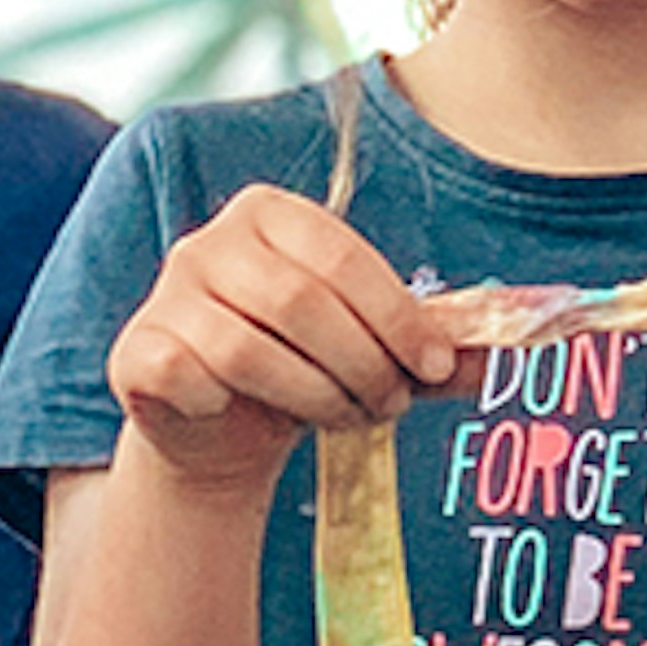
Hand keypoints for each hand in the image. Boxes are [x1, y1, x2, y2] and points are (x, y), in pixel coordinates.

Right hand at [107, 185, 454, 497]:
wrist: (219, 432)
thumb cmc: (302, 370)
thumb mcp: (370, 349)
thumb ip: (430, 344)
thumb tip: (510, 352)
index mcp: (270, 213)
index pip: (341, 256)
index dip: (396, 317)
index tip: (434, 367)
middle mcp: (209, 241)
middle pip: (299, 303)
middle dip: (360, 362)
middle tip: (389, 403)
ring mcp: (166, 293)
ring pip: (248, 348)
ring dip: (312, 395)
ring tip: (342, 416)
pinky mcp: (136, 350)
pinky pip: (189, 375)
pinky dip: (229, 404)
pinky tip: (247, 414)